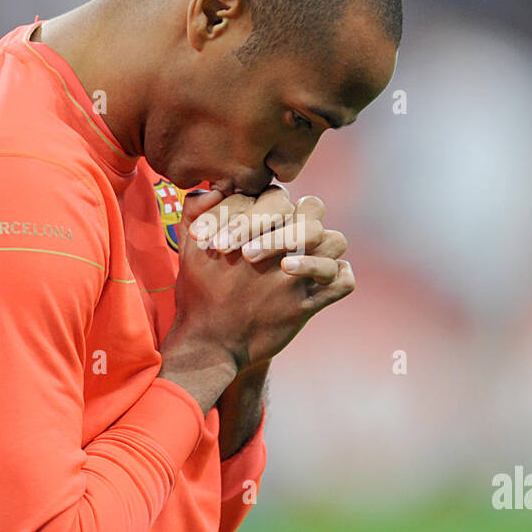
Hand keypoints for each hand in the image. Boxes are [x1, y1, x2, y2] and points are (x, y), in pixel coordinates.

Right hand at [158, 188, 354, 410]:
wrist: (209, 343)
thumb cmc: (200, 292)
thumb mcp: (189, 248)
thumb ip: (196, 211)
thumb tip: (215, 188)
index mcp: (249, 230)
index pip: (278, 197)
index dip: (271, 208)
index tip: (258, 228)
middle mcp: (275, 250)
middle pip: (314, 210)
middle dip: (305, 219)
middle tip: (291, 237)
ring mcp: (292, 278)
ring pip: (334, 241)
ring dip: (326, 246)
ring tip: (310, 254)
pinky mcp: (304, 306)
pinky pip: (342, 282)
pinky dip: (341, 275)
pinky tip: (326, 278)